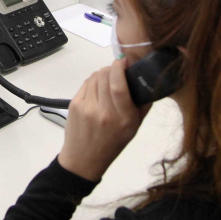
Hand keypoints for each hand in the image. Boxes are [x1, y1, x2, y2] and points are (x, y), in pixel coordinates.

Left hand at [58, 59, 149, 180]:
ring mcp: (87, 108)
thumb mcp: (135, 127)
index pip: (119, 85)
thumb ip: (142, 104)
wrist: (84, 159)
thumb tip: (145, 79)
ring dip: (103, 74)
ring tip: (108, 81)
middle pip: (105, 76)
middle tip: (117, 70)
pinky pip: (86, 83)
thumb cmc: (113, 143)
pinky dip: (93, 81)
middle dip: (112, 68)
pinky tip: (97, 89)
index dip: (120, 68)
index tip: (124, 61)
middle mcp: (104, 112)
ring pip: (95, 77)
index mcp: (123, 118)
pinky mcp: (74, 105)